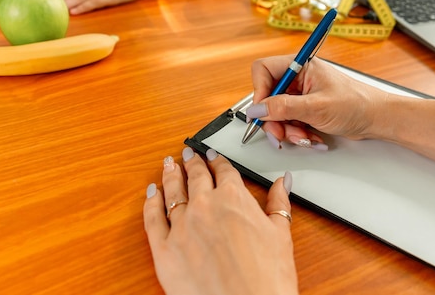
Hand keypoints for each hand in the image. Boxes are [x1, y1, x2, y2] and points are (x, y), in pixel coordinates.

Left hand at [143, 147, 297, 294]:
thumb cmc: (267, 278)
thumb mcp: (280, 234)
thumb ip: (279, 202)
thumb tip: (283, 182)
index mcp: (233, 198)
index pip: (223, 171)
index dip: (217, 161)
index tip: (213, 157)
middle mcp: (205, 205)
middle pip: (195, 176)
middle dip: (192, 163)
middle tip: (188, 155)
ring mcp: (182, 226)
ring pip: (172, 192)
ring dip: (170, 176)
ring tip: (168, 165)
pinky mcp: (164, 249)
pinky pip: (152, 218)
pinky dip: (151, 202)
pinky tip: (152, 193)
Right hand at [247, 56, 388, 145]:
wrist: (376, 119)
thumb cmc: (356, 104)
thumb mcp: (316, 107)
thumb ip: (283, 108)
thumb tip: (257, 110)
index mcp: (301, 66)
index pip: (263, 70)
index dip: (259, 91)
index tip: (263, 111)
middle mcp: (299, 78)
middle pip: (268, 96)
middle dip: (274, 118)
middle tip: (281, 134)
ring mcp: (301, 94)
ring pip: (277, 113)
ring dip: (287, 129)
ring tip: (304, 137)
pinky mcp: (305, 109)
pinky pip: (289, 122)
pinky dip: (296, 132)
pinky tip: (310, 137)